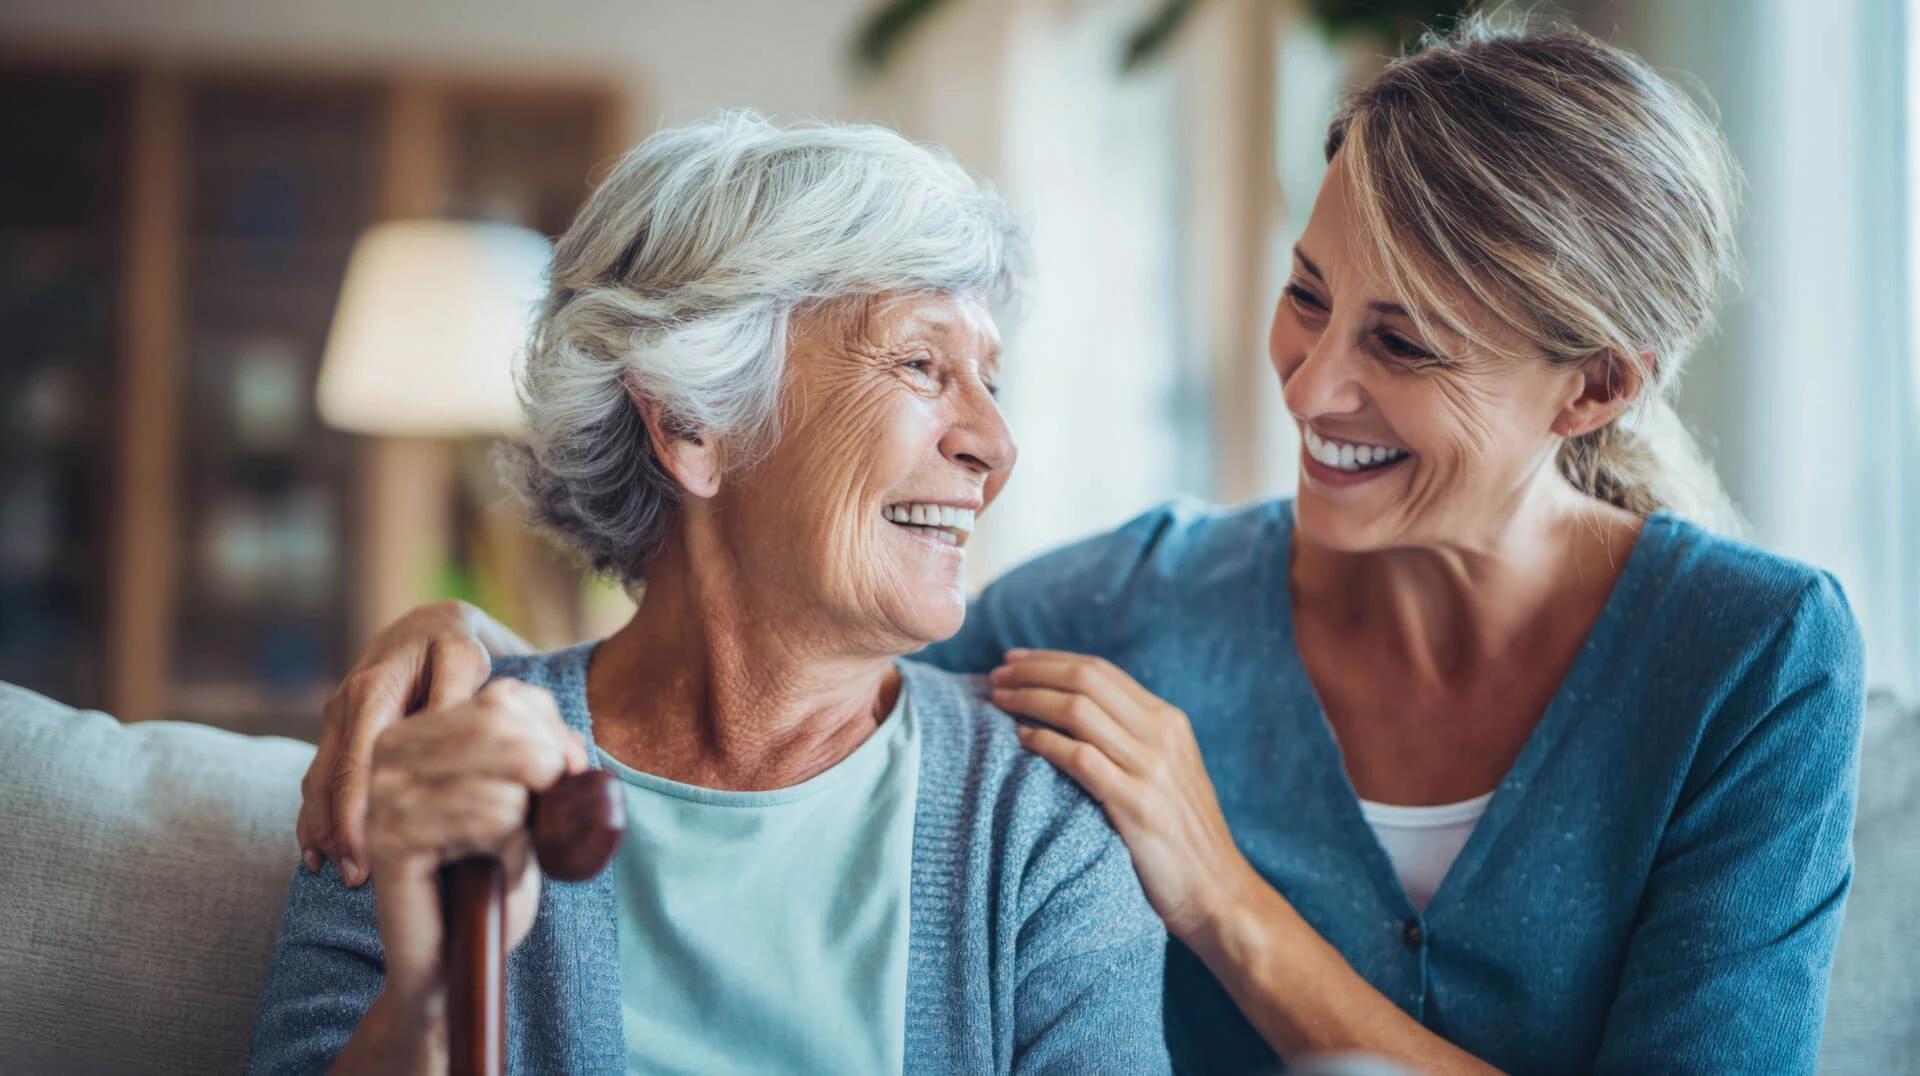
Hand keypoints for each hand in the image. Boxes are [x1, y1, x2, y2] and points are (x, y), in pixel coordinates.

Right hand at [299, 600, 532, 885]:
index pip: (355, 765)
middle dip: (337, 832)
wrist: (426, 625)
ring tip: (335, 872)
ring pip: (316, 784)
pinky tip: (319, 851)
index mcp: (370, 693)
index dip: (356, 815)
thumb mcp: (464, 659)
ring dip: (322, 829)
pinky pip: (317, 779)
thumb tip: (448, 734)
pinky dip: (315, 816)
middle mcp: (342, 709)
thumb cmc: (453, 646)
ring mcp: (334, 722)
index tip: (366, 856)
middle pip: (329, 782)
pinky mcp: (337, 734)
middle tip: (355, 879)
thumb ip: (456, 695)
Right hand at [365, 678, 587, 1005]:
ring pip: (509, 774)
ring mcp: (384, 792)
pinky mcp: (392, 840)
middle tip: (540, 820)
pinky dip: (514, 851)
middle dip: (549, 771)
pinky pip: (493, 817)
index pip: (510, 696)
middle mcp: (390, 749)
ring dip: (530, 823)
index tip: (566, 779)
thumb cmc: (492, 874)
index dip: (557, 737)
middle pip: (507, 723)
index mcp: (419, 727)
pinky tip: (488, 873)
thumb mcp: (528, 799)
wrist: (452, 960)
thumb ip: (543, 749)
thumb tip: (569, 751)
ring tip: (501, 853)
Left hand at [991, 649, 1257, 940]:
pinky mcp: (1138, 805)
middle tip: (996, 677)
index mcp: (1169, 721)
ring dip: (1031, 700)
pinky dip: (1046, 743)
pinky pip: (1080, 759)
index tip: (1013, 661)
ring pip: (1079, 710)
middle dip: (1034, 672)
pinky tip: (1022, 741)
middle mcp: (1163, 735)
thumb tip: (1077, 712)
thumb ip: (1133, 739)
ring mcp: (1152, 769)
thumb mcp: (1168, 772)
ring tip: (998, 703)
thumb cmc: (1182, 837)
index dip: (1051, 660)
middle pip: (1086, 680)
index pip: (1101, 670)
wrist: (1219, 893)